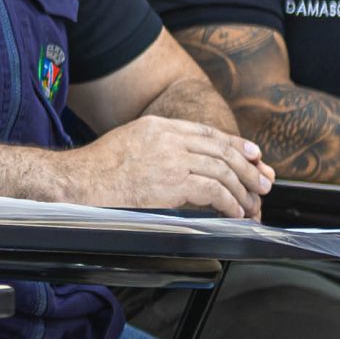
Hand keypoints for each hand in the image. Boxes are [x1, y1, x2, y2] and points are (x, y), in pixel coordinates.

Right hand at [59, 117, 273, 217]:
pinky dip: (229, 202)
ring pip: (222, 171)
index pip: (206, 132)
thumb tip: (177, 164)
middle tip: (263, 182)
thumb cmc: (93, 171)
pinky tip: (234, 212)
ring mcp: (171, 159)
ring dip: (242, 189)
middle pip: (220, 150)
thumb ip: (155, 147)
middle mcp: (168, 138)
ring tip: (252, 203)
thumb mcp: (126, 144)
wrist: (76, 182)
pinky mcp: (172, 183)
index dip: (234, 144)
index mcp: (157, 126)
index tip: (251, 155)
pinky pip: (214, 191)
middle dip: (248, 167)